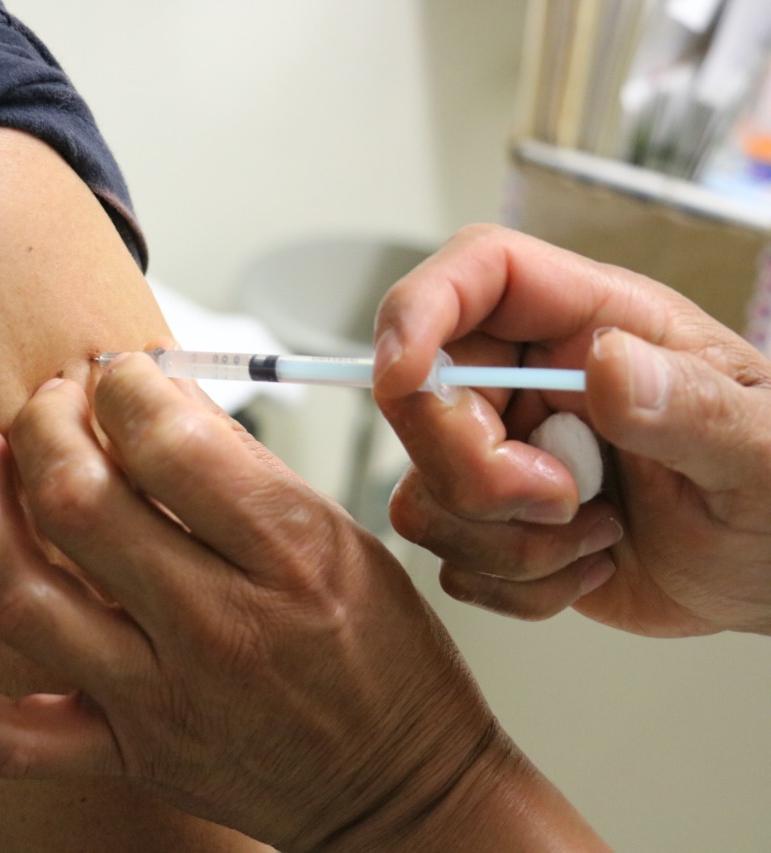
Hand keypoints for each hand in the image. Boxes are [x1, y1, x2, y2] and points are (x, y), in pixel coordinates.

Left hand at [0, 353, 598, 850]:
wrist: (399, 791)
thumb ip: (244, 472)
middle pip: (78, 500)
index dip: (123, 386)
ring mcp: (160, 699)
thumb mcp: (346, 539)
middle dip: (46, 423)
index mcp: (288, 556)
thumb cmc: (387, 663)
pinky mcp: (127, 752)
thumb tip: (153, 403)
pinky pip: (8, 735)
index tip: (117, 375)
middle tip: (51, 401)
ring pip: (24, 594)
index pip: (167, 441)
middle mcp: (216, 627)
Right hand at [372, 224, 770, 636]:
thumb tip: (605, 363)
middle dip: (474, 470)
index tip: (403, 374)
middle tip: (565, 500)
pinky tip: (588, 566)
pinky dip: (516, 584)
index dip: (419, 309)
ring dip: (507, 541)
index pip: (476, 273)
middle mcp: (530, 377)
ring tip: (599, 535)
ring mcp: (505, 451)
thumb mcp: (766, 448)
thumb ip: (691, 405)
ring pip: (421, 490)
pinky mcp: (493, 522)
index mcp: (591, 323)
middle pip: (418, 394)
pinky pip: (448, 557)